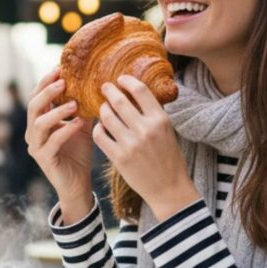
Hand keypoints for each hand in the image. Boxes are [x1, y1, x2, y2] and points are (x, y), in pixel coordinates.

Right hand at [25, 68, 93, 220]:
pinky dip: (65, 130)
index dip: (46, 81)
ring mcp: (36, 146)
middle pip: (33, 106)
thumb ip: (83, 106)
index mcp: (39, 121)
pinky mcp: (44, 159)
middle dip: (47, 91)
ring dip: (57, 111)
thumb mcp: (82, 124)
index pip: (37, 96)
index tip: (60, 68)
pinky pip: (52, 142)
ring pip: (39, 123)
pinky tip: (78, 123)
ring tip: (74, 103)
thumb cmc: (79, 153)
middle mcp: (33, 132)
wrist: (79, 183)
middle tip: (63, 82)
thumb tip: (96, 82)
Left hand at [94, 76, 199, 220]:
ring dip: (102, 109)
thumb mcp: (167, 131)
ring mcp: (131, 144)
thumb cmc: (168, 157)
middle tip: (104, 87)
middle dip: (108, 90)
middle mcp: (145, 129)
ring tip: (103, 109)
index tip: (120, 78)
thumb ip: (152, 113)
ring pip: (106, 116)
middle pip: (119, 100)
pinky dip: (98, 129)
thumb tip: (135, 92)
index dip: (127, 81)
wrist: (168, 188)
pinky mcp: (119, 158)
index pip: (140, 90)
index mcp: (160, 119)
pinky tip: (101, 128)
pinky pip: (100, 135)